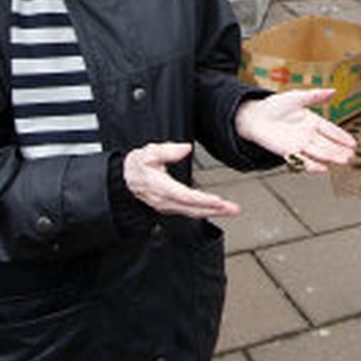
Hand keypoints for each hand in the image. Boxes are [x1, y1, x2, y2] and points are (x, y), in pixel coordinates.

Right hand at [123, 142, 241, 217]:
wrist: (126, 178)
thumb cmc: (139, 165)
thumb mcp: (150, 152)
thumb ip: (168, 150)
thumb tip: (185, 148)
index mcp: (160, 187)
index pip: (185, 196)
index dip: (202, 200)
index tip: (217, 200)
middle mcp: (165, 201)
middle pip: (193, 209)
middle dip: (215, 210)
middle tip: (233, 209)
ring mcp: (168, 206)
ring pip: (193, 212)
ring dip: (213, 212)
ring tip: (231, 210)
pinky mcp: (171, 207)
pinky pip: (190, 212)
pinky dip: (205, 211)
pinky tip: (217, 209)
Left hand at [234, 88, 357, 172]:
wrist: (254, 116)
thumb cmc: (274, 106)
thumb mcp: (296, 97)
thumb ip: (314, 96)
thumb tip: (333, 90)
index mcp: (313, 121)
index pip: (331, 130)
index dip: (342, 137)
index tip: (353, 143)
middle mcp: (309, 135)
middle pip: (328, 144)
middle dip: (340, 150)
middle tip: (351, 155)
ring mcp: (300, 144)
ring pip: (319, 153)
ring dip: (331, 158)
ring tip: (343, 161)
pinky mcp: (288, 152)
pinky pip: (302, 160)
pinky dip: (312, 165)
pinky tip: (322, 169)